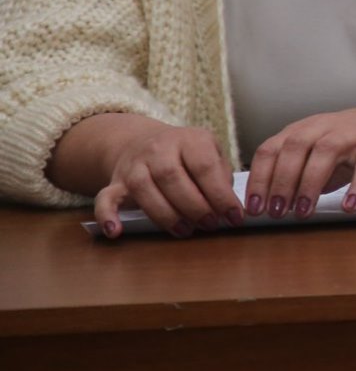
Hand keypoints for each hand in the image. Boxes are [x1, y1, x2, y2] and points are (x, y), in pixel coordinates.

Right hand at [82, 115, 241, 238]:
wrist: (142, 141)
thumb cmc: (187, 156)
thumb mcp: (210, 153)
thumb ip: (221, 175)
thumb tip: (232, 207)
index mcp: (190, 139)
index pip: (205, 166)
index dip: (221, 195)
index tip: (234, 217)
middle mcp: (159, 148)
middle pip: (173, 178)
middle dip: (195, 207)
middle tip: (210, 225)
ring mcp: (134, 165)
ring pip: (144, 189)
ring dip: (166, 215)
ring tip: (185, 230)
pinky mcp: (115, 182)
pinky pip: (106, 198)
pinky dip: (107, 216)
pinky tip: (116, 232)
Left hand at [246, 101, 355, 220]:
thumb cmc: (350, 145)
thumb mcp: (316, 154)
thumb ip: (295, 175)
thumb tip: (270, 207)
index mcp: (302, 130)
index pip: (270, 150)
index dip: (259, 179)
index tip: (254, 208)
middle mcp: (323, 127)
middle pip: (294, 148)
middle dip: (281, 182)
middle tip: (275, 212)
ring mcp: (352, 134)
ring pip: (325, 153)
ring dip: (310, 184)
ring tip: (303, 213)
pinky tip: (349, 206)